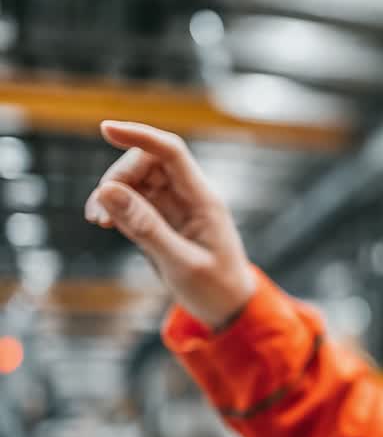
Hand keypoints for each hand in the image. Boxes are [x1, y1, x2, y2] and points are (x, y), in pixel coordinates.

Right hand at [85, 121, 256, 329]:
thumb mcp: (180, 263)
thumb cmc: (215, 288)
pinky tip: (105, 223)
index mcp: (204, 200)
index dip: (140, 136)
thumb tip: (106, 191)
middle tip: (99, 211)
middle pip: (148, 162)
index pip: (171, 152)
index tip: (105, 128)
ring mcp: (176, 206)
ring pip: (138, 180)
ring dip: (112, 192)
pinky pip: (135, 200)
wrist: (231, 308)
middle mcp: (190, 196)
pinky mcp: (163, 219)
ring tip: (98, 221)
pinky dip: (116, 206)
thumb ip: (145, 228)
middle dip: (118, 177)